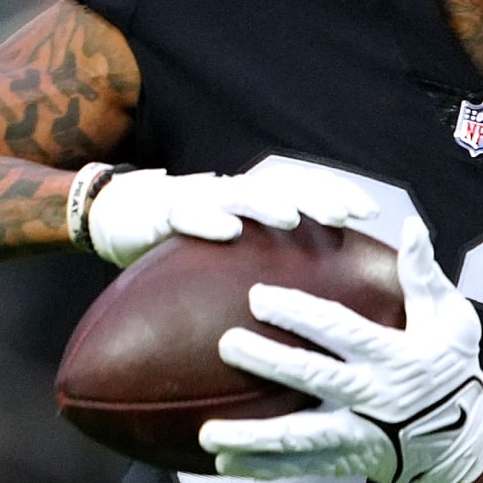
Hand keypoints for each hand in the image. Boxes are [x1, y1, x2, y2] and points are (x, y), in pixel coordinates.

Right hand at [84, 164, 378, 267]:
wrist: (114, 215)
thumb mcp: (228, 252)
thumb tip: (317, 294)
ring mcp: (198, 200)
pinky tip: (227, 232)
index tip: (369, 212)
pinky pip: (187, 214)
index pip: (303, 188)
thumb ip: (262, 261)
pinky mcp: (163, 213)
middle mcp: (231, 194)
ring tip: (291, 219)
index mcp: (252, 201)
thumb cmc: (181, 240)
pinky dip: (208, 220)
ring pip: (240, 195)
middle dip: (316, 197)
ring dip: (267, 203)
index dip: (336, 193)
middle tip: (345, 215)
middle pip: (282, 187)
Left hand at [199, 216, 482, 482]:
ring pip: (299, 437)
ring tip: (208, 435)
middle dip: (269, 362)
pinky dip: (263, 468)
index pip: (340, 331)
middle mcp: (373, 397)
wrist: (467, 440)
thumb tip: (412, 227)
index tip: (259, 297)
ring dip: (253, 437)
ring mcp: (358, 435)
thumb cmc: (453, 368)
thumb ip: (424, 275)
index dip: (300, 314)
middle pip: (313, 379)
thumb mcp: (452, 319)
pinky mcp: (347, 460)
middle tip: (226, 344)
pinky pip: (300, 467)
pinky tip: (224, 463)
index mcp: (394, 357)